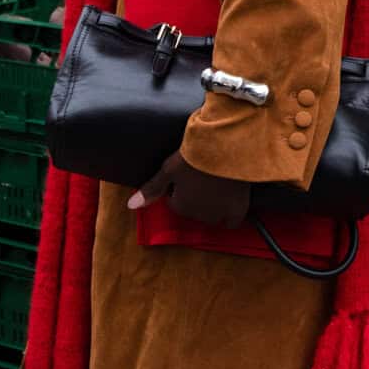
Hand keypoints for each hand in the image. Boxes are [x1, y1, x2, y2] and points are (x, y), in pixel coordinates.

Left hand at [128, 149, 250, 229]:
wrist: (225, 147)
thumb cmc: (194, 155)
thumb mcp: (169, 170)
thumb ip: (151, 189)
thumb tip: (131, 206)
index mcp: (180, 206)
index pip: (175, 202)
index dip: (178, 186)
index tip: (185, 172)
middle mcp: (198, 215)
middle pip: (193, 209)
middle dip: (194, 196)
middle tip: (200, 175)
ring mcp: (219, 214)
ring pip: (212, 215)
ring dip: (211, 204)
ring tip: (215, 182)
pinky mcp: (237, 209)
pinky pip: (232, 221)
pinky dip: (230, 216)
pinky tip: (229, 202)